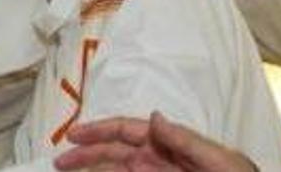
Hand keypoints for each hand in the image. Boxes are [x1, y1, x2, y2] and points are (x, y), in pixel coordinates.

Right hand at [53, 112, 255, 171]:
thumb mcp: (222, 162)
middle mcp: (161, 163)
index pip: (128, 131)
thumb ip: (186, 141)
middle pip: (114, 155)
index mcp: (173, 146)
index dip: (99, 131)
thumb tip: (154, 117)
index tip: (72, 136)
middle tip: (57, 162)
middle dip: (86, 156)